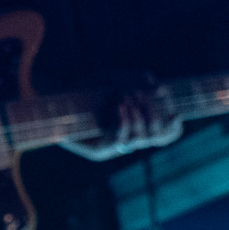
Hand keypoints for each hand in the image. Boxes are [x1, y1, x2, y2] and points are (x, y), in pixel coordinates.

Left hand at [61, 90, 183, 161]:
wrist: (51, 96)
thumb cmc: (82, 87)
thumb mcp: (111, 78)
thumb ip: (134, 79)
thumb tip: (157, 84)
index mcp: (133, 127)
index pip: (162, 136)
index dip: (172, 128)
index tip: (177, 113)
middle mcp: (124, 141)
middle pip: (154, 136)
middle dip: (153, 114)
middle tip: (141, 94)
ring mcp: (110, 148)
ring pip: (139, 138)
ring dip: (137, 115)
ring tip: (127, 97)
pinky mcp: (96, 152)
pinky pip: (119, 140)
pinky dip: (123, 122)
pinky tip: (120, 106)